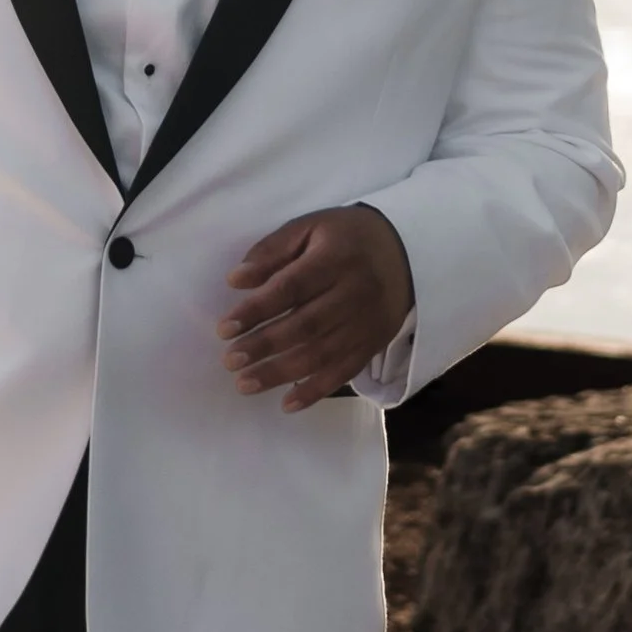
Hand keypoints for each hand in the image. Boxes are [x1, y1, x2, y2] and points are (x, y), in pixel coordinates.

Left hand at [220, 206, 413, 413]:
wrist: (407, 253)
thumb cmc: (346, 238)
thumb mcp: (311, 227)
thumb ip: (272, 250)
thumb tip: (236, 281)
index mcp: (336, 258)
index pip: (291, 287)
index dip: (257, 310)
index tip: (224, 329)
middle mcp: (355, 293)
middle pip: (305, 325)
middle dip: (264, 346)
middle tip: (230, 361)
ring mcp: (366, 323)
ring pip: (322, 354)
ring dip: (281, 373)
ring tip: (245, 384)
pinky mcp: (374, 344)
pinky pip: (345, 372)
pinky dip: (316, 390)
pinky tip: (287, 404)